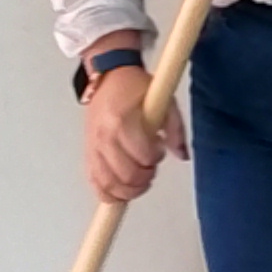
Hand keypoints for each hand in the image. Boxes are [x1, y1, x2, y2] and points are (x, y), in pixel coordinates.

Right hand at [83, 68, 186, 201]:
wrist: (108, 77)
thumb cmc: (135, 88)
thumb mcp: (164, 101)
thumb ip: (176, 129)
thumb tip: (183, 155)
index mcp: (121, 121)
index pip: (142, 155)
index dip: (155, 158)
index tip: (159, 150)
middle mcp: (104, 136)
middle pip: (126, 175)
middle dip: (145, 177)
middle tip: (151, 167)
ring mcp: (93, 147)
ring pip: (109, 185)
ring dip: (129, 190)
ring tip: (140, 181)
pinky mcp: (87, 154)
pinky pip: (94, 183)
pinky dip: (108, 193)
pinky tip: (122, 190)